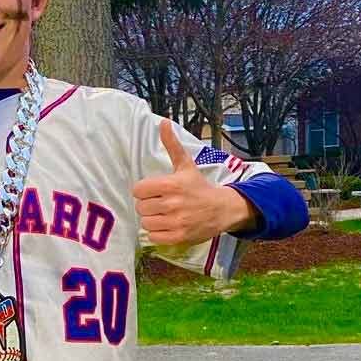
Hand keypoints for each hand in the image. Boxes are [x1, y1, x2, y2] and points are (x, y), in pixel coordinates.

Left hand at [133, 120, 255, 244]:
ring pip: (146, 223)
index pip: (138, 190)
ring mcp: (176, 221)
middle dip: (148, 205)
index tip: (154, 191)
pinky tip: (167, 226)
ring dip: (152, 220)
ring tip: (164, 215)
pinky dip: (158, 233)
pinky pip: (154, 237)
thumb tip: (163, 122)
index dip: (144, 191)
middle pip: (141, 207)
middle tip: (160, 204)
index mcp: (171, 184)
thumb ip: (171, 145)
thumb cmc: (199, 186)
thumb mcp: (186, 165)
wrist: (222, 209)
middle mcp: (172, 203)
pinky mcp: (179, 237)